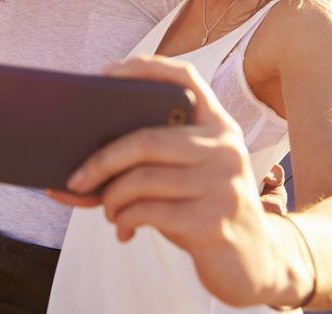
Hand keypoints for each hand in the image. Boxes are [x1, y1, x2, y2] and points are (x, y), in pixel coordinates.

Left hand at [50, 55, 289, 306]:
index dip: (144, 69)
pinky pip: (148, 212)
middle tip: (76, 179)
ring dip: (111, 198)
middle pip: (146, 140)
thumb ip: (155, 159)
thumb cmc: (205, 210)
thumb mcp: (192, 176)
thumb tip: (81, 166)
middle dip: (100, 160)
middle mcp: (225, 149)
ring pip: (142, 179)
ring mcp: (222, 185)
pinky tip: (124, 228)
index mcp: (219, 127)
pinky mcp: (212, 223)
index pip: (185, 79)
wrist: (256, 262)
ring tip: (108, 209)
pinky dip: (124, 219)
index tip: (106, 73)